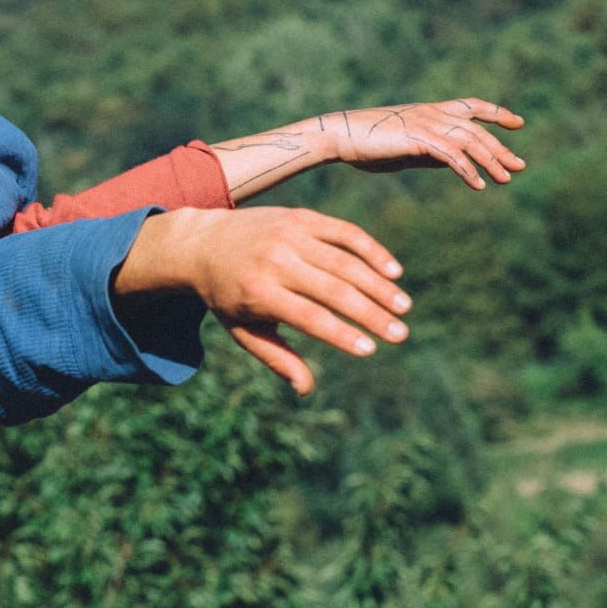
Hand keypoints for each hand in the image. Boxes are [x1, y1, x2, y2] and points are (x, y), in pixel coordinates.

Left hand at [116, 206, 410, 395]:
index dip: (341, 334)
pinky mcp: (302, 217)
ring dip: (379, 285)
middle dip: (371, 314)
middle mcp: (275, 260)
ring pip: (345, 260)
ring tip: (403, 308)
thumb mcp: (243, 331)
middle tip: (400, 334)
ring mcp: (290, 235)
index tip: (370, 350)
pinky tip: (393, 271)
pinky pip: (344, 232)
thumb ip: (276, 358)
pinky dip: (371, 250)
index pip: (309, 317)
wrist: (204, 243)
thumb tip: (305, 389)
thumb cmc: (228, 297)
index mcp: (259, 293)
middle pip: (334, 290)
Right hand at [321, 99, 525, 189]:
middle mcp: (435, 114)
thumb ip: (430, 153)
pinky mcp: (420, 139)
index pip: (473, 107)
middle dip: (501, 148)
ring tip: (506, 179)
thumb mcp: (406, 150)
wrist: (342, 136)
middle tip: (520, 167)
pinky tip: (479, 185)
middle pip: (478, 130)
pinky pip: (452, 156)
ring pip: (470, 142)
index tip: (518, 123)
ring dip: (490, 162)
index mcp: (432, 112)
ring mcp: (428, 124)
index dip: (497, 114)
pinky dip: (467, 171)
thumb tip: (451, 163)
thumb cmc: (367, 144)